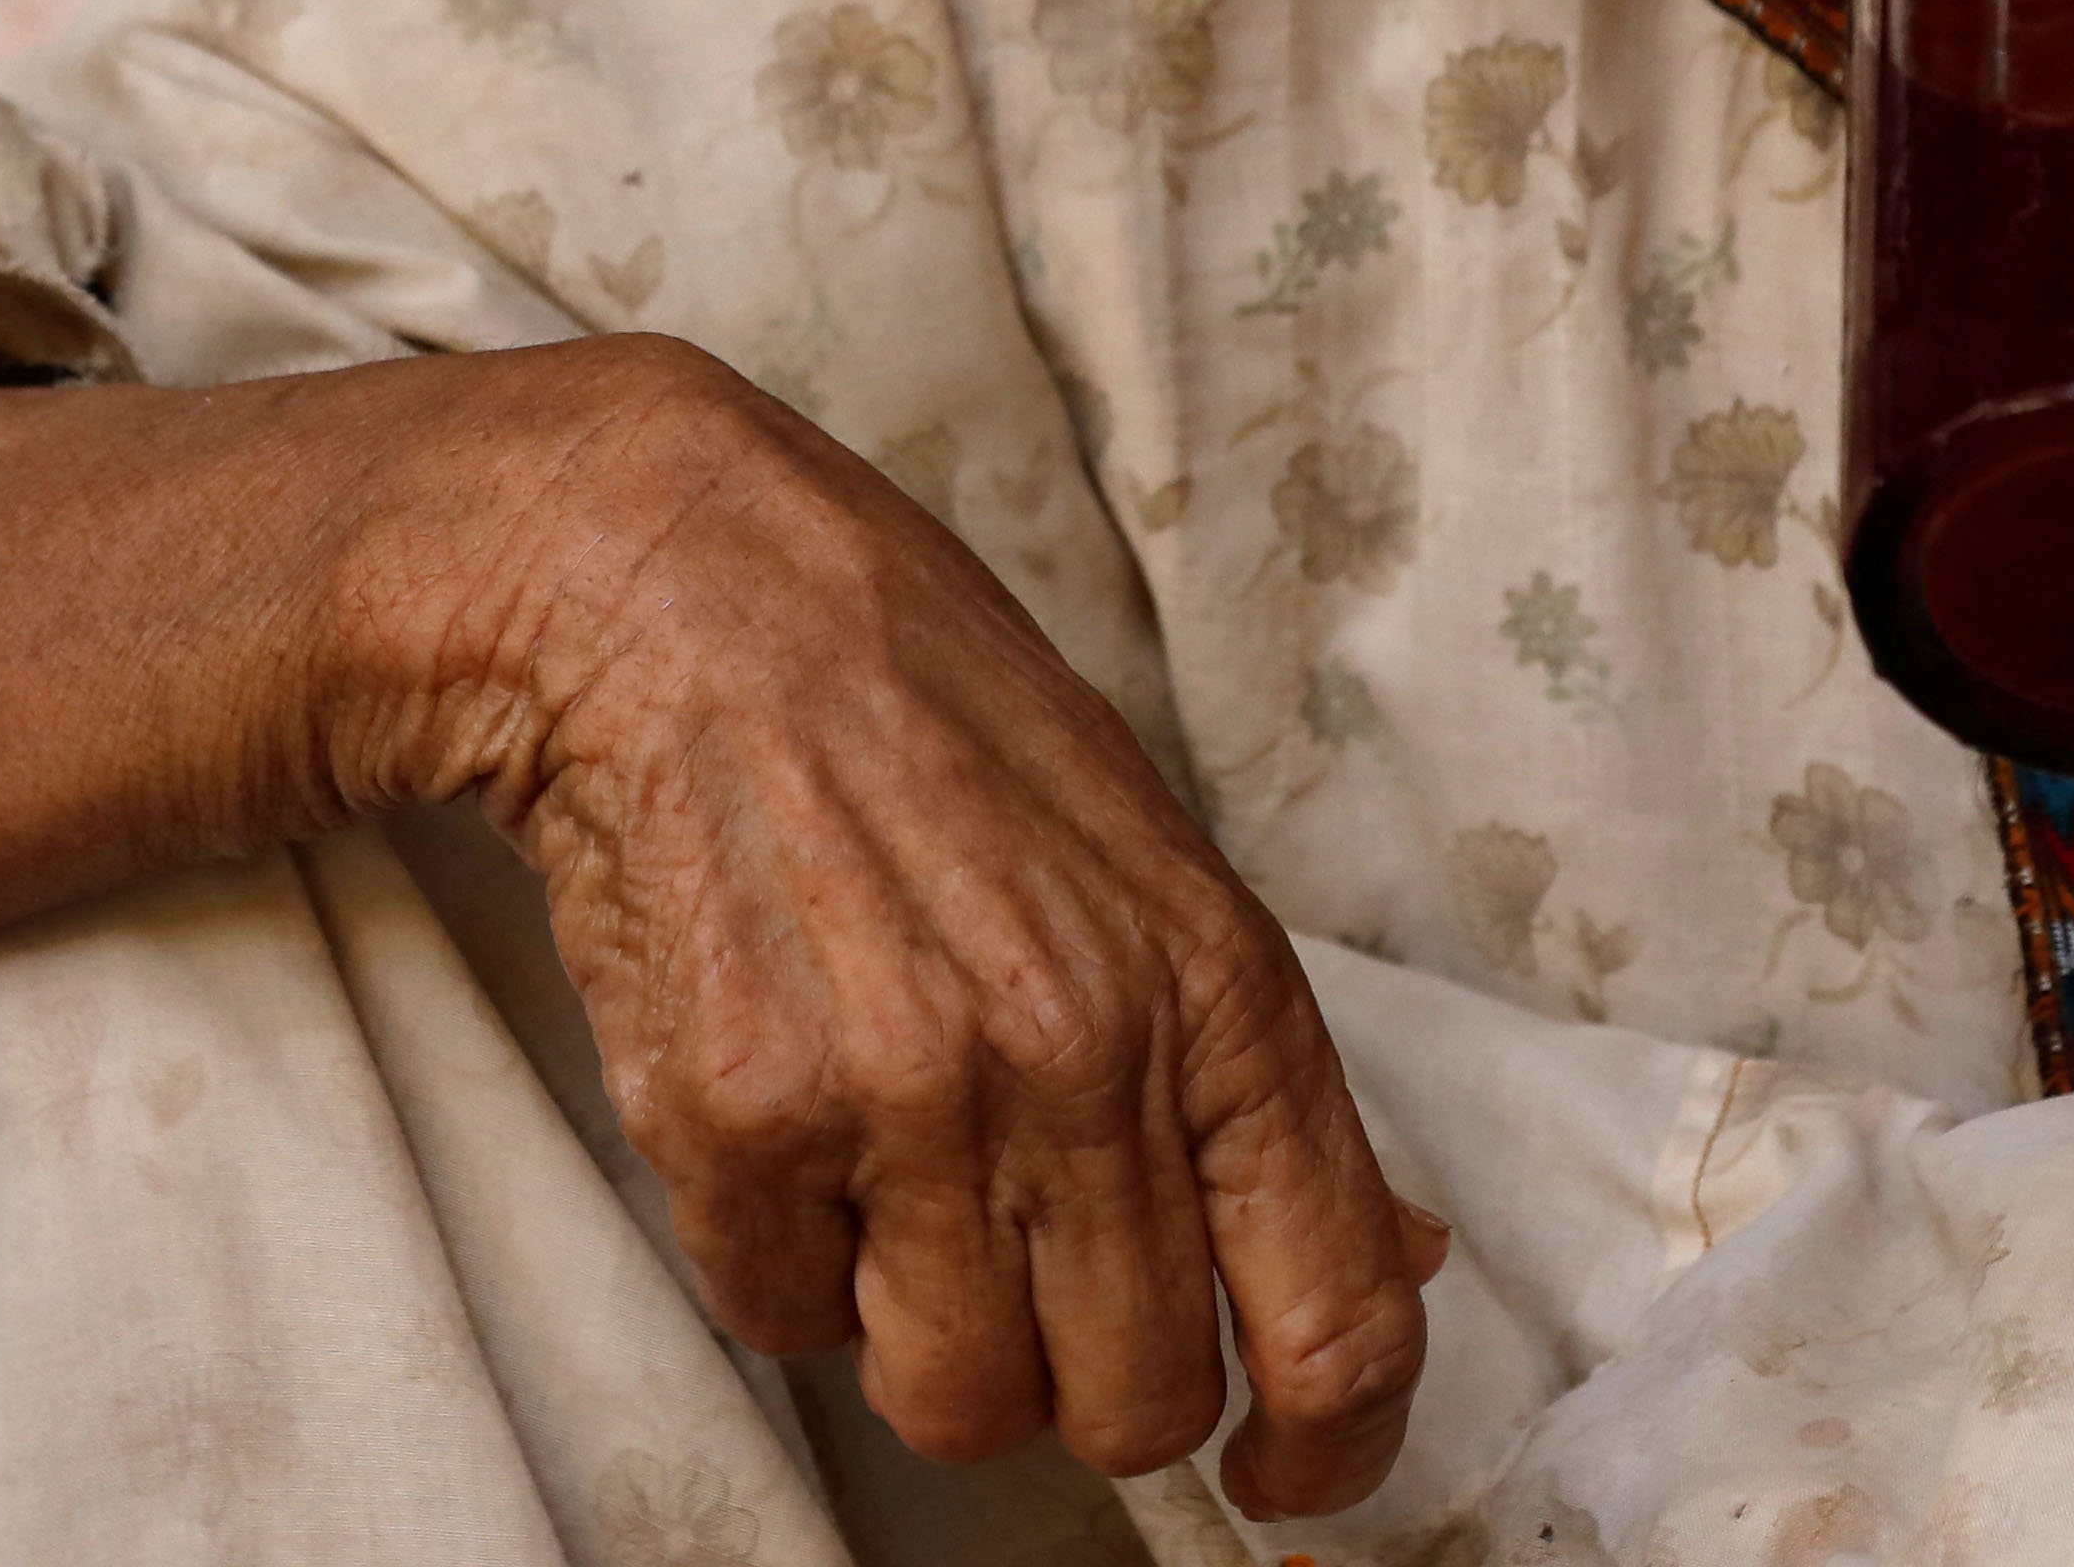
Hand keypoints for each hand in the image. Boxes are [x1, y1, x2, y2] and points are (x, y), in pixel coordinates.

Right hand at [347, 341, 1444, 1519]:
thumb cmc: (929, 717)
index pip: (1338, 1306)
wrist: (684, 596)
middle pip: (1137, 1401)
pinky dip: (780, 1260)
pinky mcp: (736, 1124)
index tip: (1284, 1477)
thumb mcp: (1152, 862)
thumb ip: (1259, 1077)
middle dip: (1087, 1383)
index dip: (1328, 1441)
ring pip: (961, 1403)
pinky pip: (782, 1322)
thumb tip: (1389, 1259)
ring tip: (889, 1190)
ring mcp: (906, 1098)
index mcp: (1217, 990)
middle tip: (1027, 1279)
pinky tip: (779, 1114)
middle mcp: (1080, 1057)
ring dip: (924, 1341)